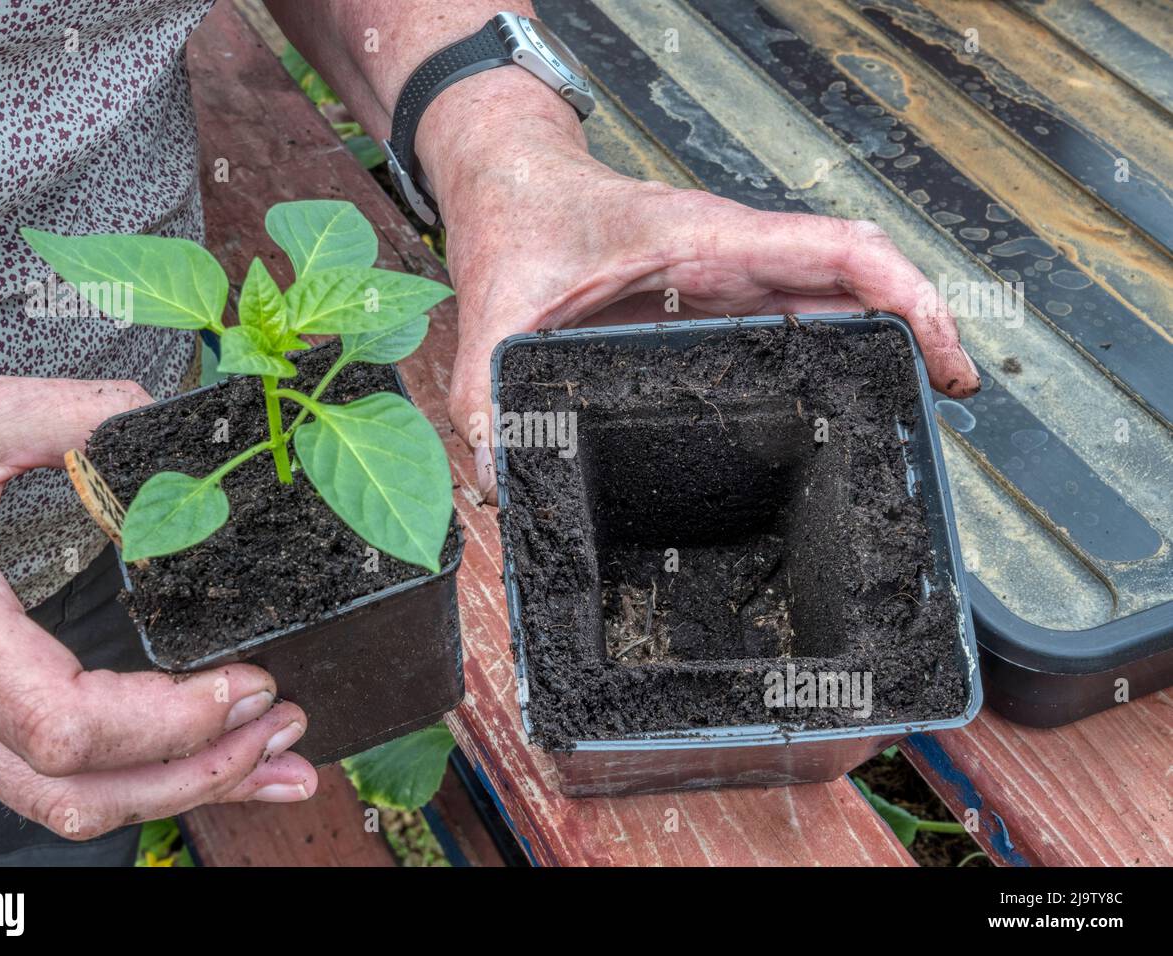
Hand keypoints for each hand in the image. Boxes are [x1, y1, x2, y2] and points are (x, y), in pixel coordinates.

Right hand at [0, 374, 317, 841]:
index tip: (247, 683)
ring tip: (265, 760)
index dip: (171, 722)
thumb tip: (172, 423)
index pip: (66, 725)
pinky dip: (132, 774)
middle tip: (285, 737)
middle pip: (79, 795)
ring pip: (62, 802)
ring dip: (176, 788)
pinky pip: (44, 775)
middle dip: (201, 776)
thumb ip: (72, 418)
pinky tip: (189, 753)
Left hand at [440, 154, 980, 499]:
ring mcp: (726, 276)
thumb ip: (490, 400)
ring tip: (910, 406)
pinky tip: (839, 392)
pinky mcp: (712, 295)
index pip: (837, 254)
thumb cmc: (521, 219)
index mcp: (706, 244)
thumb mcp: (498, 314)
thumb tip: (501, 488)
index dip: (905, 298)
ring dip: (880, 340)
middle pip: (853, 284)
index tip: (943, 354)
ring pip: (829, 299)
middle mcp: (731, 257)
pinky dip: (832, 343)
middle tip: (943, 402)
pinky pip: (792, 312)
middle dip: (910, 334)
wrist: (511, 183)